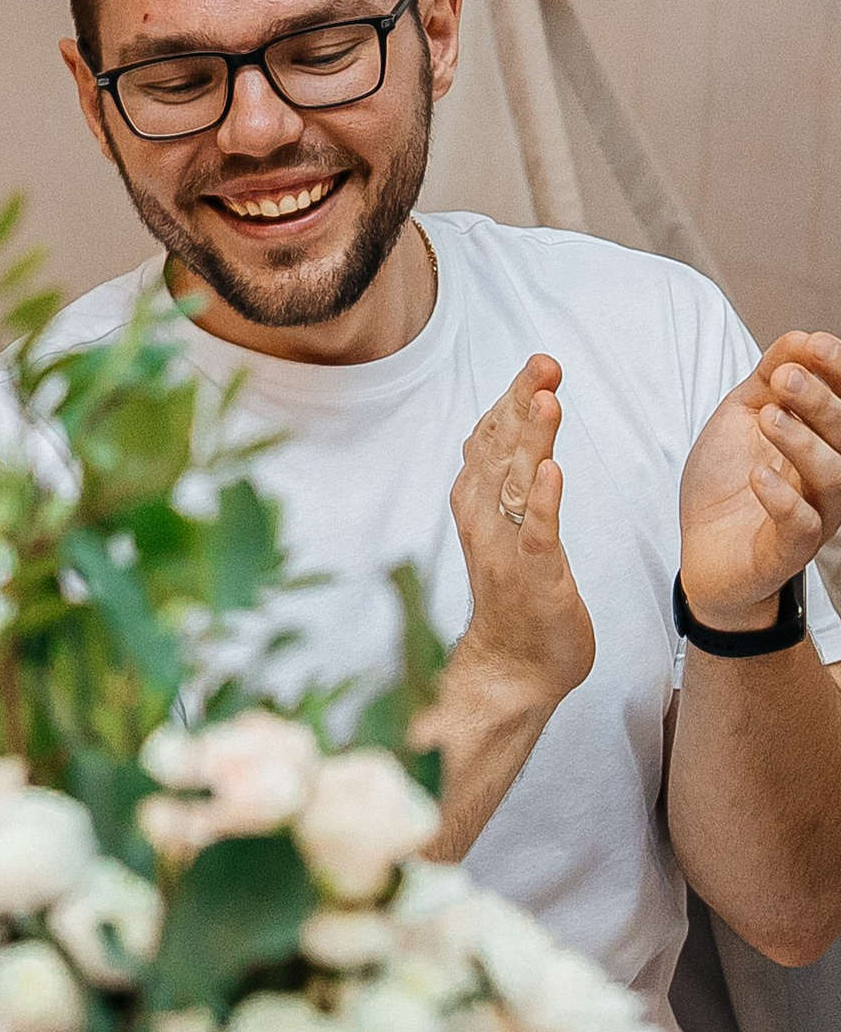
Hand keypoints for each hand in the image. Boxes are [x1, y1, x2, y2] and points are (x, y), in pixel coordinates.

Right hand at [443, 354, 595, 721]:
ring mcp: (505, 548)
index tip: (537, 365)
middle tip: (544, 363)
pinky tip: (552, 473)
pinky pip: (536, 534)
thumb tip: (508, 433)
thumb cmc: (518, 598)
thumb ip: (506, 482)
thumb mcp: (507, 529)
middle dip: (522, 403)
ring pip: (515, 483)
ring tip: (546, 400)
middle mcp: (484, 519)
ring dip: (530, 440)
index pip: (491, 439)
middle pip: (499, 449)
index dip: (512, 400)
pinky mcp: (533, 577)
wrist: (514, 668)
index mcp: (478, 504)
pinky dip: (543, 502)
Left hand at [679, 331, 840, 631]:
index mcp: (823, 440)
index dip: (839, 373)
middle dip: (821, 402)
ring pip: (833, 478)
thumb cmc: (728, 480)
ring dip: (803, 444)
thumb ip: (768, 379)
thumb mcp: (741, 417)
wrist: (702, 548)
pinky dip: (782, 499)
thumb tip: (800, 336)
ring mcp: (815, 515)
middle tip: (785, 379)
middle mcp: (829, 477)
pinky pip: (801, 526)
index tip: (815, 345)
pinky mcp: (787, 551)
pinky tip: (758, 476)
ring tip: (768, 417)